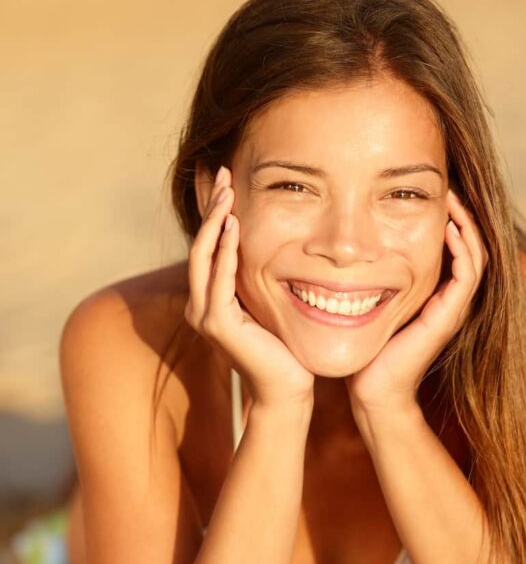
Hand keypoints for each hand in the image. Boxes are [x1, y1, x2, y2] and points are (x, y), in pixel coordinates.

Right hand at [184, 166, 314, 408]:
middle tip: (222, 172)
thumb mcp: (270, 305)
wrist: (287, 390)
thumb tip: (274, 248)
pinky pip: (218, 279)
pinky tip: (233, 226)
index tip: (227, 180)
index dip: (215, 212)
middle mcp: (200, 306)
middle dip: (211, 207)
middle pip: (200, 244)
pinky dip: (225, 251)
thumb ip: (259, 280)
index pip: (208, 246)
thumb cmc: (285, 350)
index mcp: (210, 300)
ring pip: (203, 256)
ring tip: (226, 190)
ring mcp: (205, 316)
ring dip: (215, 221)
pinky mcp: (218, 325)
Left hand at [345, 189, 488, 414]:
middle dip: (462, 214)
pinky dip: (462, 249)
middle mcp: (449, 301)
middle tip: (448, 186)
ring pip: (475, 257)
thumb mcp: (370, 303)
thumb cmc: (367, 350)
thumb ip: (372, 279)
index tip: (433, 193)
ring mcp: (452, 310)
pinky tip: (448, 228)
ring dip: (466, 225)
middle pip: (472, 246)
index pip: (456, 248)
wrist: (373, 391)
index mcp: (436, 296)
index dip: (450, 219)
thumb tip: (349, 250)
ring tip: (453, 199)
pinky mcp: (447, 318)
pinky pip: (467, 276)